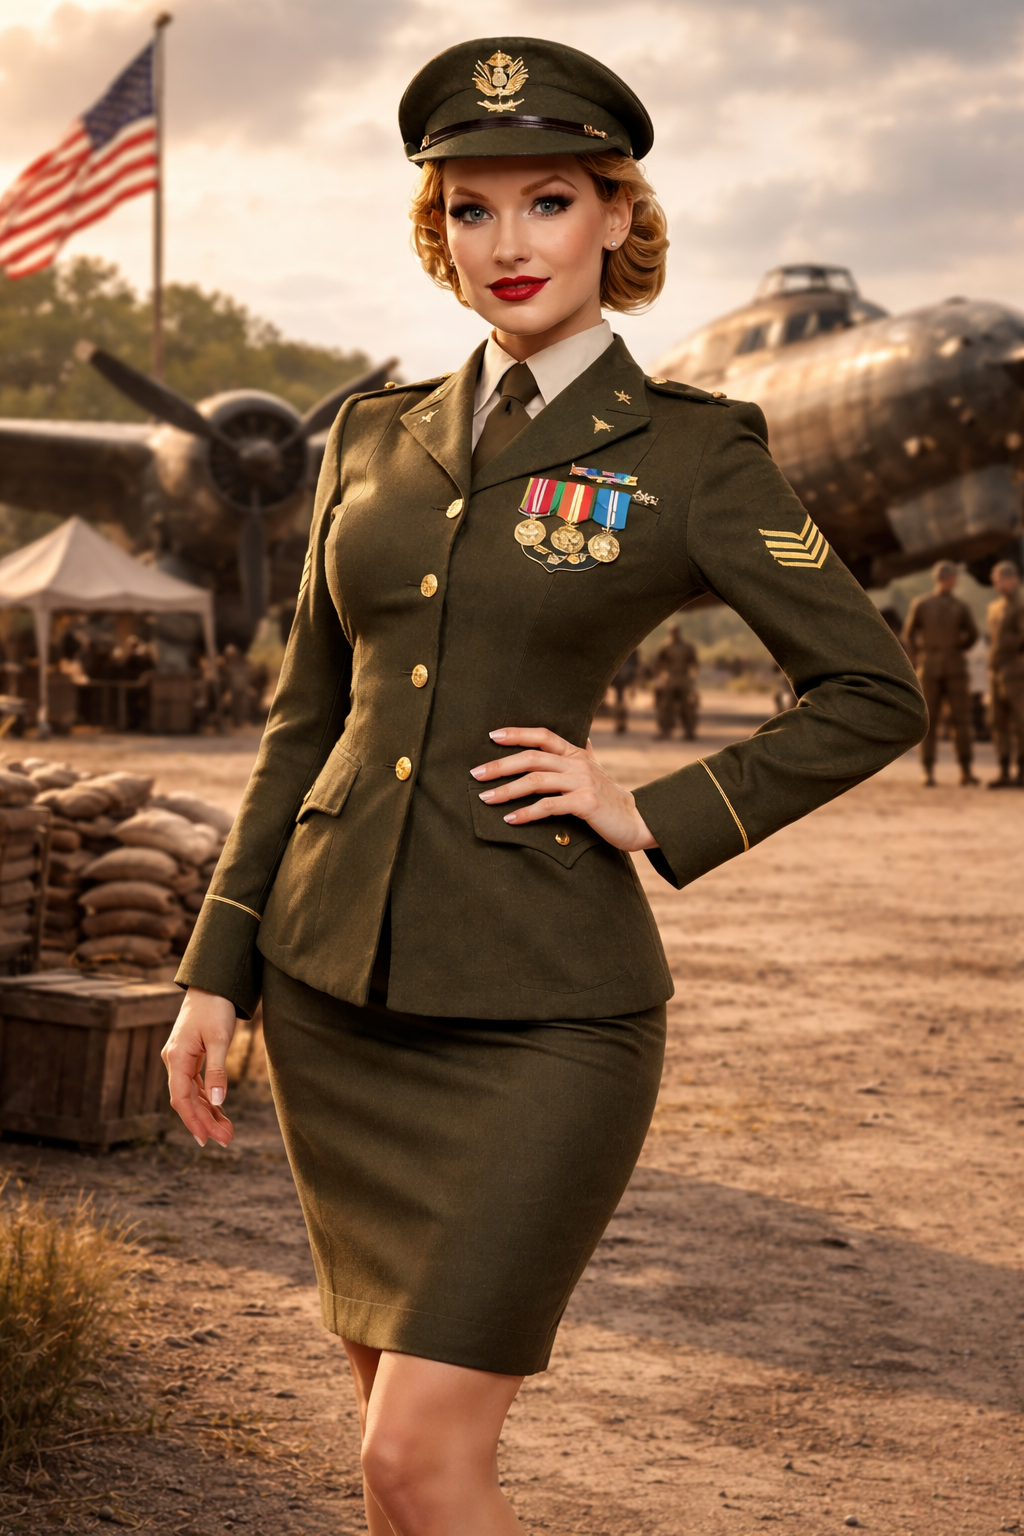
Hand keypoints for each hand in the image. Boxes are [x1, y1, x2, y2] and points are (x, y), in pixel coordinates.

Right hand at [161, 987, 236, 1148]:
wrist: (211, 984)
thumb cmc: (215, 1008)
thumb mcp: (220, 1039)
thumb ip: (218, 1070)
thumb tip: (218, 1101)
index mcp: (176, 1058)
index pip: (180, 1098)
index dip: (192, 1120)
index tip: (206, 1139)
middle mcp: (174, 1061)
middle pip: (186, 1100)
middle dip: (205, 1122)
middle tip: (226, 1140)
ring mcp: (181, 1060)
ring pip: (192, 1095)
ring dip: (208, 1113)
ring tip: (227, 1132)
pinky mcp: (190, 1058)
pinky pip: (196, 1085)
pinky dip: (208, 1099)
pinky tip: (220, 1112)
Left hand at [470, 727, 657, 852]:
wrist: (636, 821)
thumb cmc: (611, 798)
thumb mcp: (598, 771)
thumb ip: (587, 754)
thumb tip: (585, 737)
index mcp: (577, 753)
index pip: (543, 736)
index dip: (517, 733)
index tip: (492, 736)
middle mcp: (578, 764)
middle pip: (532, 758)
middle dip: (500, 765)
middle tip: (476, 774)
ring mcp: (582, 782)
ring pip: (536, 781)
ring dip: (507, 790)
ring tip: (486, 798)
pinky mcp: (585, 803)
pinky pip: (549, 806)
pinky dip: (526, 813)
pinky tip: (510, 819)